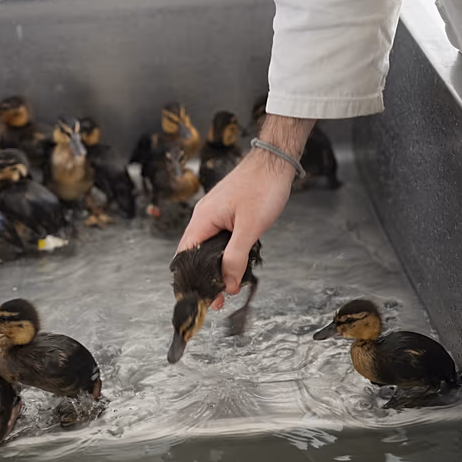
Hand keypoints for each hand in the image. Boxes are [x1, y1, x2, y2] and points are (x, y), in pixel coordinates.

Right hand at [177, 114, 314, 308]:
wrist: (276, 160)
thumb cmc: (262, 186)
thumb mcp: (250, 228)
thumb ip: (236, 257)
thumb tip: (228, 284)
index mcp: (203, 219)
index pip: (185, 256)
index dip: (190, 279)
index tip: (201, 299)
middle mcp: (204, 217)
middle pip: (194, 254)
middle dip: (204, 278)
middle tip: (217, 300)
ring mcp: (215, 214)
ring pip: (208, 247)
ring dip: (216, 267)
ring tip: (227, 287)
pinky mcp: (227, 212)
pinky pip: (219, 238)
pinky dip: (225, 254)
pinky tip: (236, 264)